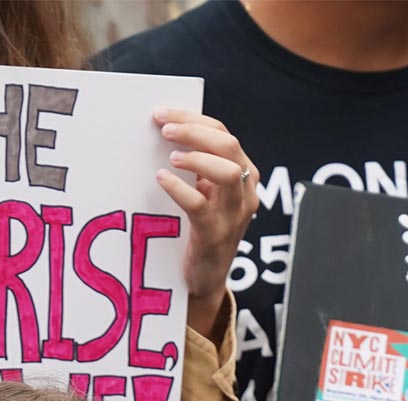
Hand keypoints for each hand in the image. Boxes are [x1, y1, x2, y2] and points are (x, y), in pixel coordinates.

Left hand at [153, 108, 257, 335]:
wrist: (206, 279)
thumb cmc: (202, 229)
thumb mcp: (208, 193)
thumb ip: (198, 167)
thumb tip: (167, 133)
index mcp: (244, 174)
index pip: (223, 133)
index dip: (193, 119)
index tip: (163, 113)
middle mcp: (246, 191)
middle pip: (227, 145)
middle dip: (193, 130)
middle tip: (163, 128)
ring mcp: (234, 214)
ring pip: (224, 171)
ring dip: (195, 157)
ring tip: (171, 156)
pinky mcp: (215, 234)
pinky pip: (200, 204)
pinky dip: (179, 188)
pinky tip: (161, 178)